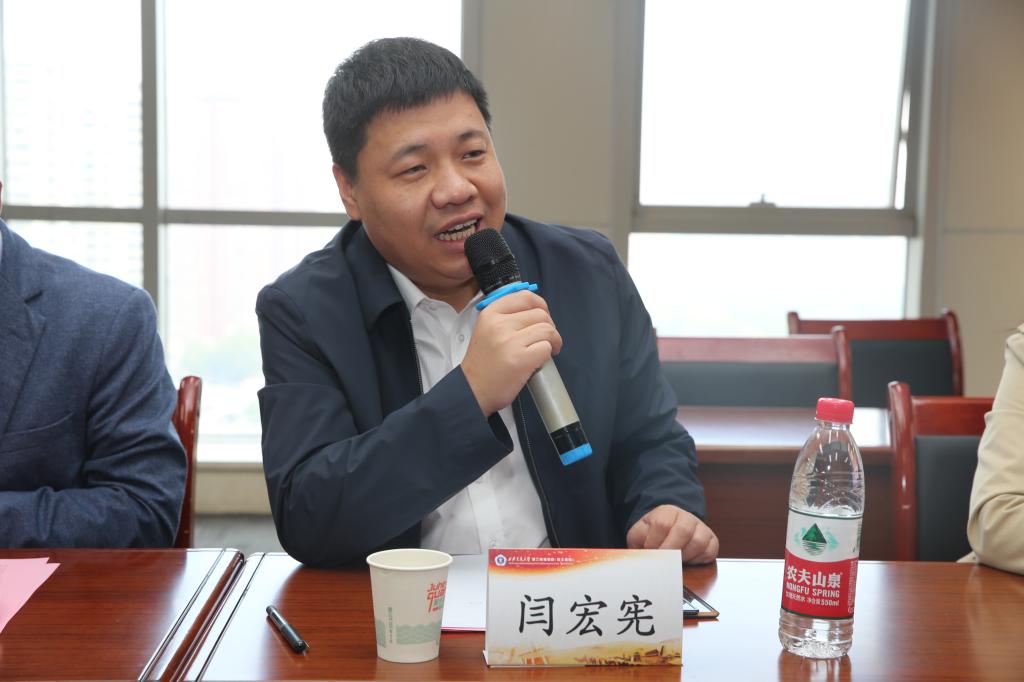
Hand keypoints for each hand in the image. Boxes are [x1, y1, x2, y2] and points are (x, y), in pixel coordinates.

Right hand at [462, 290, 561, 415]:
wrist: (472, 390)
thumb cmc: (483, 363)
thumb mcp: (487, 330)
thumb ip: (508, 316)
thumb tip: (539, 310)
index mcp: (491, 313)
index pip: (525, 297)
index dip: (540, 306)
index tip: (542, 318)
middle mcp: (500, 323)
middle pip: (541, 314)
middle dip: (549, 327)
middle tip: (545, 339)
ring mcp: (510, 341)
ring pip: (548, 330)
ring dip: (553, 341)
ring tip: (547, 350)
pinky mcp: (521, 359)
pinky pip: (547, 348)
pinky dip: (548, 355)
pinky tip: (539, 361)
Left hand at [626, 504, 718, 563]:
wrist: (669, 530)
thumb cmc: (654, 533)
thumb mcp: (640, 533)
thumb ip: (638, 540)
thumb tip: (641, 554)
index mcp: (668, 512)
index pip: (662, 524)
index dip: (654, 542)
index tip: (650, 551)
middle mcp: (687, 517)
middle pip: (683, 531)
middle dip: (670, 550)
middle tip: (663, 560)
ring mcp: (702, 528)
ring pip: (698, 542)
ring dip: (684, 556)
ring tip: (675, 560)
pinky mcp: (712, 541)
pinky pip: (709, 552)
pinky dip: (698, 560)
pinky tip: (687, 560)